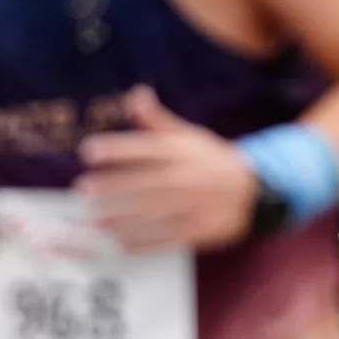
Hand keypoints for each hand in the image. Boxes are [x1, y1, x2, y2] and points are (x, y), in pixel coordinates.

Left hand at [77, 87, 256, 251]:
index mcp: (182, 152)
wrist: (255, 189)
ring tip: (96, 221)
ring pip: (155, 212)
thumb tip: (135, 94)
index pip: (146, 148)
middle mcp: (188, 177)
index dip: (117, 149)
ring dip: (124, 218)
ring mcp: (196, 205)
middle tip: (83, 188)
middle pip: (147, 182)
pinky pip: (170, 237)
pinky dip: (146, 243)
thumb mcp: (188, 135)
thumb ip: (157, 120)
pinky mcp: (201, 230)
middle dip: (114, 185)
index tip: (88, 151)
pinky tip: (123, 244)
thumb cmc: (211, 160)